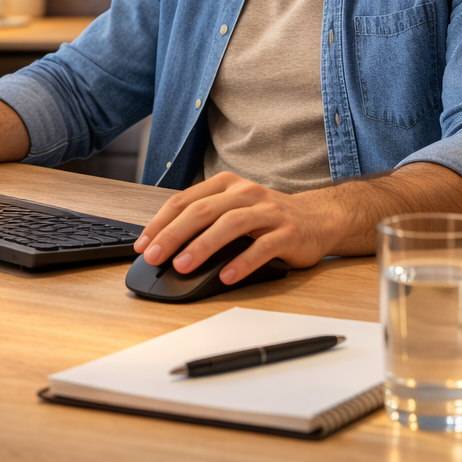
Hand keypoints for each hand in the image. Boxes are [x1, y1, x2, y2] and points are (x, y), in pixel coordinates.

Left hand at [132, 172, 340, 282]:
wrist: (319, 218)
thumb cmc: (267, 218)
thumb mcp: (233, 210)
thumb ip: (205, 222)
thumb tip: (167, 248)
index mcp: (226, 185)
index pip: (184, 200)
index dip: (160, 222)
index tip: (143, 245)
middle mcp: (245, 193)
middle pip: (202, 211)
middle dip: (174, 234)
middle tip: (155, 256)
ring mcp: (268, 211)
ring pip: (230, 225)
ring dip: (203, 246)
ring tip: (183, 265)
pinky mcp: (288, 232)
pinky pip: (262, 247)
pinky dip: (242, 262)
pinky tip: (226, 277)